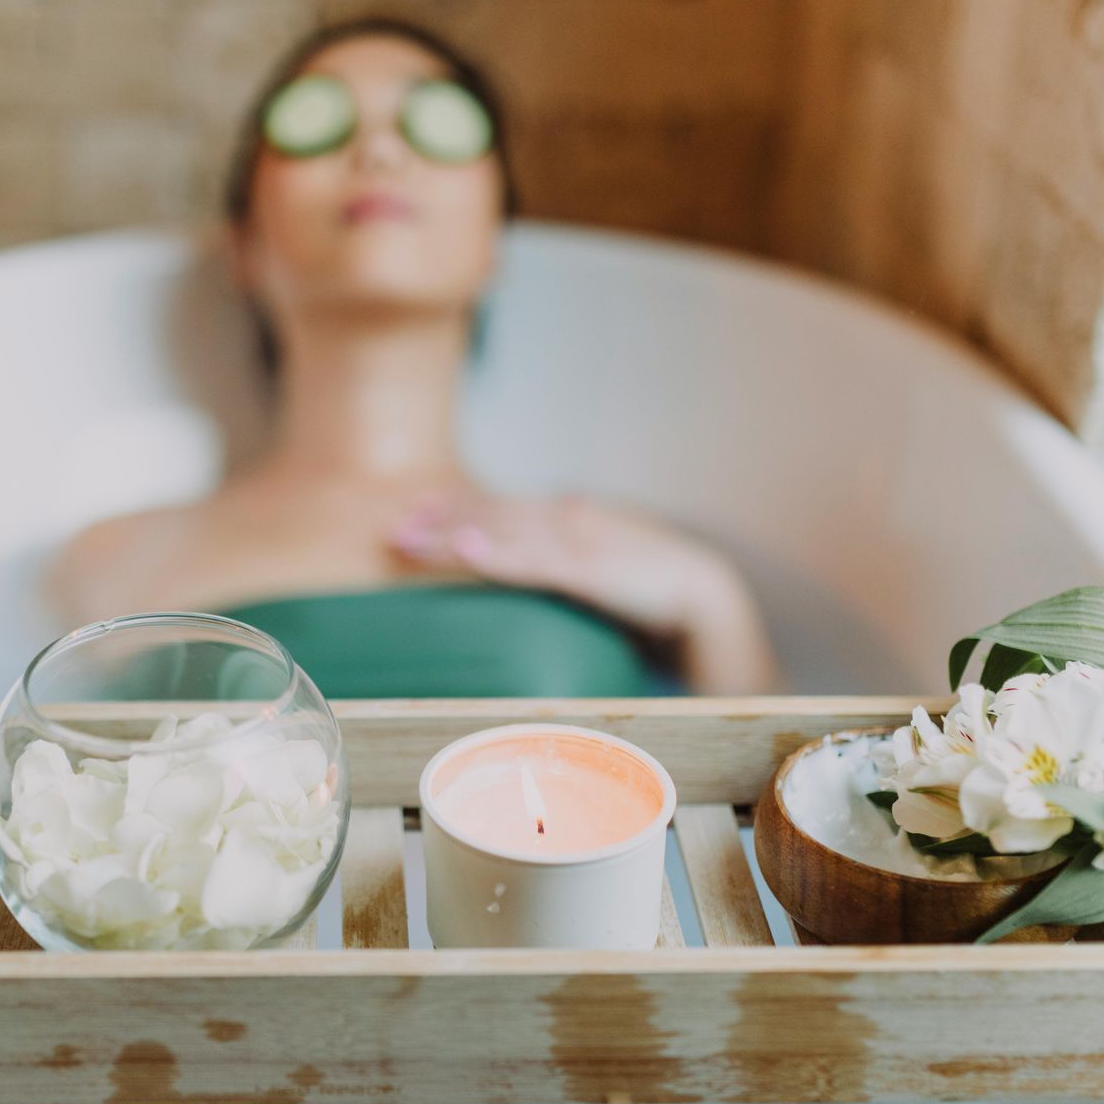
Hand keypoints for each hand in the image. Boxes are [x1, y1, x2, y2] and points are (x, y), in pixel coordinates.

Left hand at [388, 492, 778, 692]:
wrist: (708, 596)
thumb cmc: (660, 589)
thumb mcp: (609, 570)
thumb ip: (576, 561)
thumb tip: (549, 566)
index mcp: (574, 519)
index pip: (507, 509)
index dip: (462, 507)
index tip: (421, 507)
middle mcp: (569, 520)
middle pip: (494, 515)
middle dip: (441, 519)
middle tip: (395, 524)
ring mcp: (577, 542)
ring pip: (502, 533)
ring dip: (452, 534)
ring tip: (409, 534)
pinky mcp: (588, 571)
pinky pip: (533, 562)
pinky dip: (498, 555)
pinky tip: (466, 549)